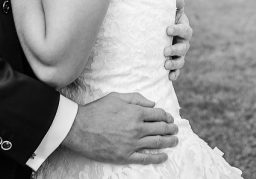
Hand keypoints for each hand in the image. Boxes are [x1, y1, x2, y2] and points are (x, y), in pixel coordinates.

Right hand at [63, 92, 177, 163]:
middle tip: (176, 130)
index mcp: (136, 113)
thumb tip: (152, 103)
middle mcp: (137, 128)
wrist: (79, 128)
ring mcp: (132, 143)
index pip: (159, 115)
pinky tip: (164, 156)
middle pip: (161, 129)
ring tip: (175, 141)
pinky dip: (157, 158)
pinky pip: (145, 158)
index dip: (167, 116)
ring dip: (169, 142)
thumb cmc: (97, 110)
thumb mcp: (117, 97)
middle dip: (171, 129)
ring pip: (156, 143)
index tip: (169, 118)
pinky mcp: (124, 156)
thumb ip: (136, 98)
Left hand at [165, 0, 191, 80]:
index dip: (177, 29)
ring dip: (175, 63)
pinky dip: (175, 74)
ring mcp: (180, 54)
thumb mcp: (170, 12)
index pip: (184, 29)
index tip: (167, 29)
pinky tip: (169, 77)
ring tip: (165, 64)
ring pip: (181, 60)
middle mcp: (184, 42)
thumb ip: (175, 5)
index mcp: (183, 29)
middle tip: (165, 50)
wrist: (163, 31)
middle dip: (175, 49)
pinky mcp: (175, 63)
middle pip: (184, 47)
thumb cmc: (166, 19)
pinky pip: (177, 70)